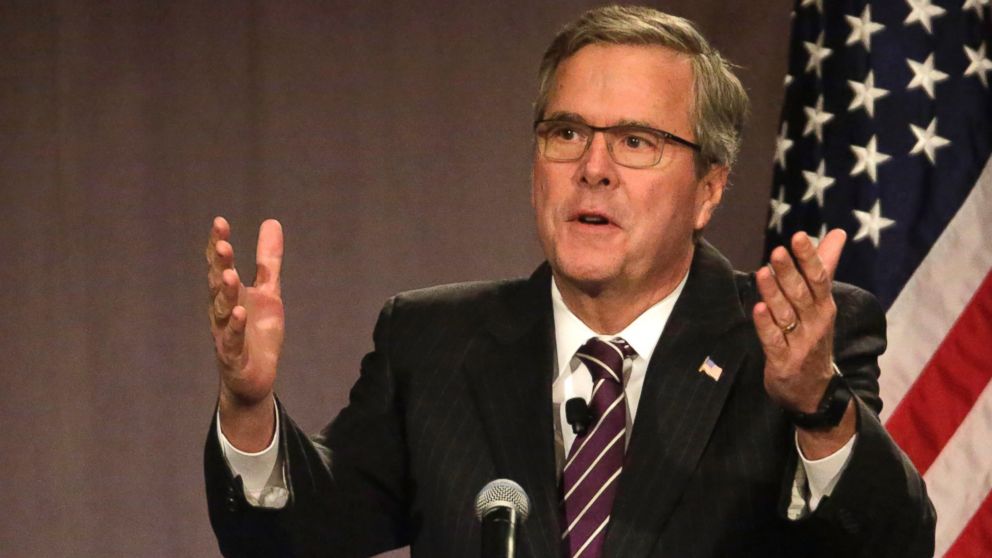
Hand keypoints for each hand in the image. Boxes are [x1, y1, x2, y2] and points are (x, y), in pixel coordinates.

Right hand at [206, 217, 284, 449]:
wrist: (255, 378)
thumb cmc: (257, 332)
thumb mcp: (269, 292)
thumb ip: (268, 260)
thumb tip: (271, 221)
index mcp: (230, 294)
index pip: (220, 265)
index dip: (218, 245)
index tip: (220, 222)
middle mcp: (223, 311)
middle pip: (218, 285)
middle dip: (219, 266)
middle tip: (223, 245)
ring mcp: (226, 334)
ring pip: (222, 312)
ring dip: (225, 294)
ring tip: (230, 275)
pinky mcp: (234, 357)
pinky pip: (232, 341)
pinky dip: (235, 328)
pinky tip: (239, 314)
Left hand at [753, 230, 852, 454]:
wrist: (814, 391)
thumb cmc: (814, 337)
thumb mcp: (822, 303)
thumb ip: (825, 267)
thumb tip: (837, 233)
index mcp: (824, 307)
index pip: (819, 278)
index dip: (809, 258)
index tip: (798, 236)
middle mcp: (815, 323)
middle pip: (802, 294)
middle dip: (790, 272)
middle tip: (777, 251)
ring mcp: (800, 343)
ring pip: (785, 315)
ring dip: (774, 294)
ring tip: (762, 273)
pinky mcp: (783, 361)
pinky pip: (773, 340)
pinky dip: (766, 324)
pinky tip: (757, 308)